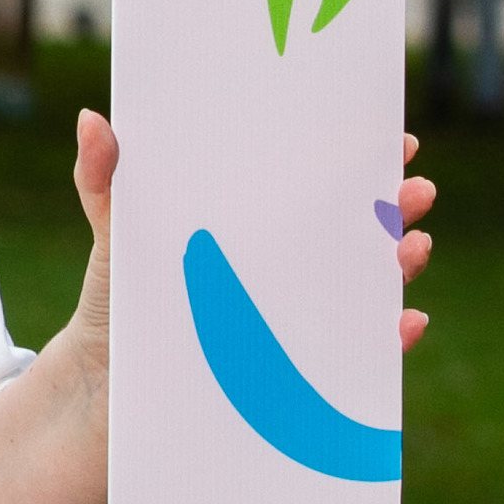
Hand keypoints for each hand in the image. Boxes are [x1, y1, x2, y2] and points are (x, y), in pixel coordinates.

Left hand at [64, 113, 435, 352]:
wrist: (104, 384)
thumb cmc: (117, 297)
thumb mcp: (113, 231)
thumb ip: (103, 178)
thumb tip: (91, 119)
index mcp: (256, 223)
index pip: (320, 183)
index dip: (363, 161)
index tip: (396, 140)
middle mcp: (287, 267)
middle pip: (358, 229)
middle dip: (396, 206)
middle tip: (412, 190)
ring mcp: (298, 317)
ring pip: (369, 287)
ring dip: (402, 266)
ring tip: (410, 247)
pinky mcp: (299, 370)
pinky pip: (358, 356)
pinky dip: (390, 340)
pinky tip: (403, 323)